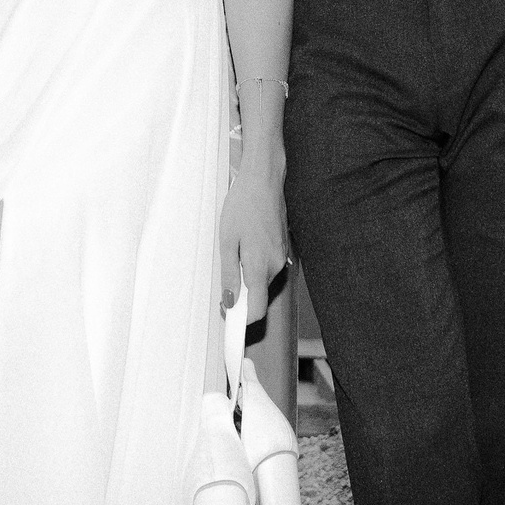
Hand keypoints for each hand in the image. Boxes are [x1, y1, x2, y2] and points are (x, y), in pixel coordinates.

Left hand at [216, 153, 288, 312]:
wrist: (263, 179)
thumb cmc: (243, 205)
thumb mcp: (227, 240)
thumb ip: (229, 274)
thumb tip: (229, 302)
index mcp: (259, 266)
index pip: (255, 310)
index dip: (242, 322)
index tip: (228, 325)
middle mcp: (275, 266)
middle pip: (257, 297)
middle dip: (240, 298)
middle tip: (222, 287)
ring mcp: (281, 258)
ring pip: (261, 283)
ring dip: (246, 280)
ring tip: (232, 255)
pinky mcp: (282, 249)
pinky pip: (266, 269)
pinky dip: (253, 268)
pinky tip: (244, 248)